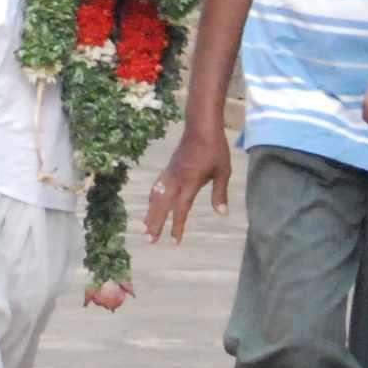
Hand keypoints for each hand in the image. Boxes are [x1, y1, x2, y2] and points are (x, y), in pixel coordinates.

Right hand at [142, 120, 232, 246]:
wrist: (201, 126)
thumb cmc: (215, 148)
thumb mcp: (223, 171)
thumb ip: (220, 193)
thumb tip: (221, 214)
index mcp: (190, 182)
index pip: (181, 208)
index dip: (177, 226)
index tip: (175, 241)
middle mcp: (176, 179)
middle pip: (162, 205)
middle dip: (155, 224)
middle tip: (150, 241)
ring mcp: (170, 173)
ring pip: (156, 196)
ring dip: (150, 213)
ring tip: (144, 227)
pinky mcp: (168, 168)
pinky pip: (156, 186)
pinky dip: (152, 199)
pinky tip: (151, 204)